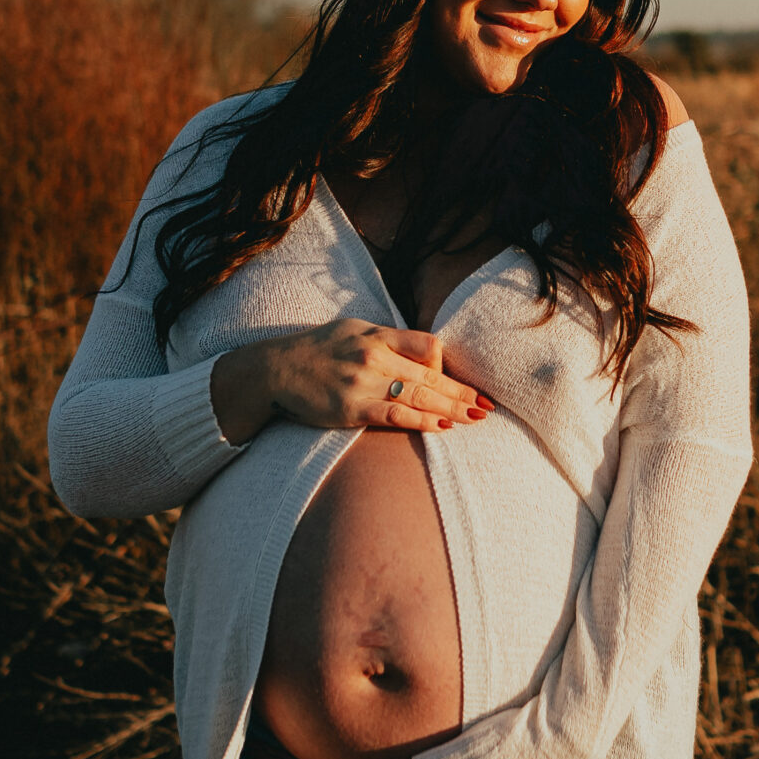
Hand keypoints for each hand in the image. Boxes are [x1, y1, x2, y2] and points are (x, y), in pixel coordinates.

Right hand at [211, 320, 490, 444]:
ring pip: (420, 395)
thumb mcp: (350, 330)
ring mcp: (364, 382)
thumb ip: (383, 339)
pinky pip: (397, 415)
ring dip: (452, 409)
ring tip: (476, 418)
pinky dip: (423, 421)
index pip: (426, 344)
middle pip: (430, 374)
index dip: (445, 366)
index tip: (457, 382)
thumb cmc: (313, 352)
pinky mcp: (352, 408)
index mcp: (375, 334)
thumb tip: (417, 350)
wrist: (272, 372)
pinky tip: (443, 427)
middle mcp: (373, 355)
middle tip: (487, 405)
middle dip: (461, 392)